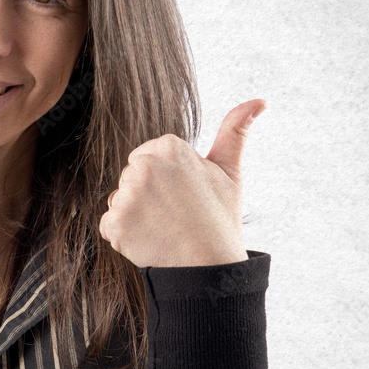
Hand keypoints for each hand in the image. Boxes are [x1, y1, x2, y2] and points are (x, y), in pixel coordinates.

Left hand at [98, 99, 265, 267]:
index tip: (183, 196)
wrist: (210, 268)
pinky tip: (149, 241)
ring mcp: (127, 196)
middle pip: (130, 176)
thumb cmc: (219, 220)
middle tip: (175, 214)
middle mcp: (144, 166)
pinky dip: (124, 236)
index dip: (165, 180)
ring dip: (134, 215)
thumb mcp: (229, 171)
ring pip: (120, 200)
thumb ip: (235, 131)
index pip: (148, 157)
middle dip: (147, 195)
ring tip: (164, 228)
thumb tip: (259, 100)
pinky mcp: (115, 223)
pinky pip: (109, 225)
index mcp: (169, 147)